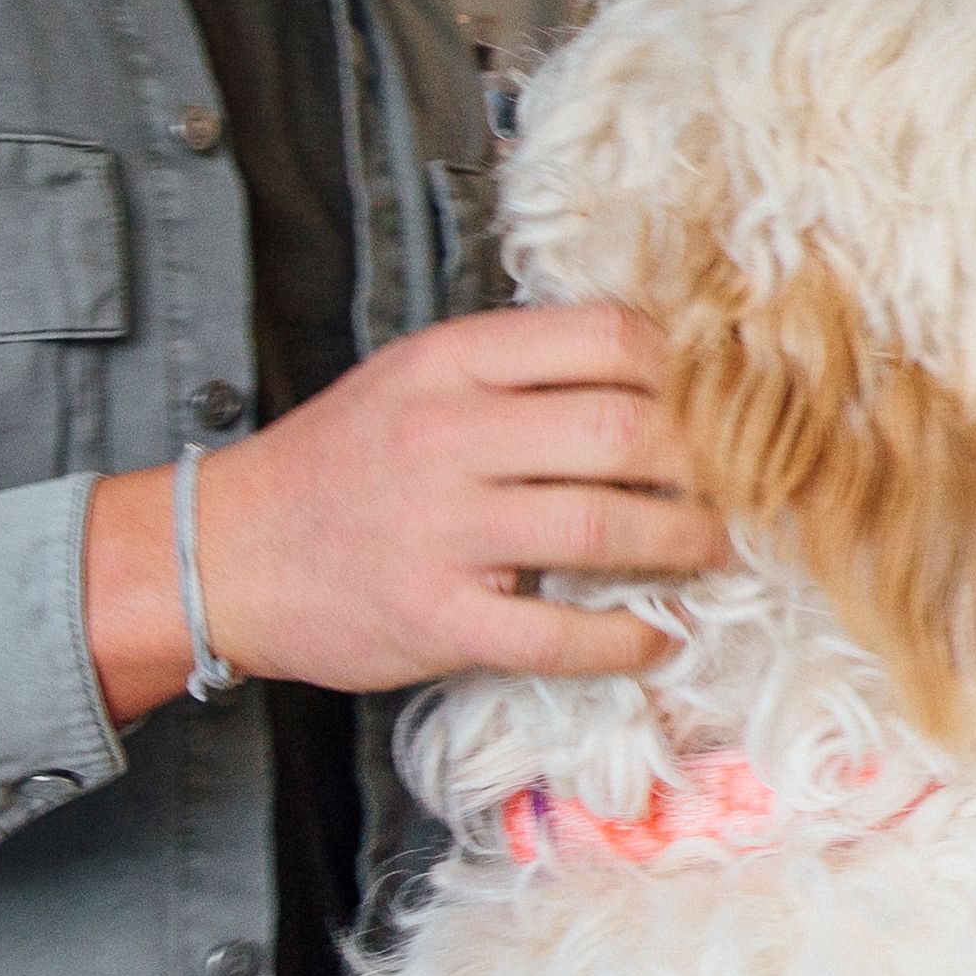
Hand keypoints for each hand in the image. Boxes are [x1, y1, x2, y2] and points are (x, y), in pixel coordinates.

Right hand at [86, 305, 724, 719]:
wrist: (221, 552)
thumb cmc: (342, 462)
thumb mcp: (419, 377)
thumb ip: (523, 367)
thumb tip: (660, 363)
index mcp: (453, 363)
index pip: (606, 337)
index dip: (690, 365)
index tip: (733, 394)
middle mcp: (449, 435)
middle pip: (625, 428)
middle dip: (711, 459)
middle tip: (754, 480)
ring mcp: (440, 528)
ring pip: (605, 523)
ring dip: (688, 541)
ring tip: (721, 548)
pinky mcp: (432, 615)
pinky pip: (554, 632)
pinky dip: (622, 638)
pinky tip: (658, 635)